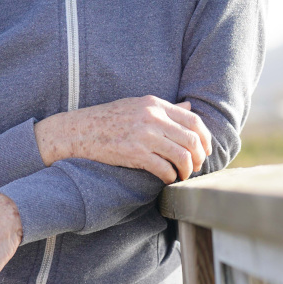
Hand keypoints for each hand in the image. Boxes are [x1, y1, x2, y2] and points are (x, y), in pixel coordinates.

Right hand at [35, 96, 211, 183]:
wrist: (77, 130)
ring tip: (182, 175)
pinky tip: (167, 179)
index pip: (193, 121)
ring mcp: (143, 135)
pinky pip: (163, 168)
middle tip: (195, 166)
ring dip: (186, 169)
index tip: (205, 150)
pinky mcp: (134, 153)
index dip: (205, 138)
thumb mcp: (137, 105)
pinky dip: (170, 176)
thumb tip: (190, 109)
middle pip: (191, 139)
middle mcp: (152, 117)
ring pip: (181, 155)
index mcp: (154, 104)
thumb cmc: (107, 119)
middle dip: (198, 157)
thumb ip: (165, 108)